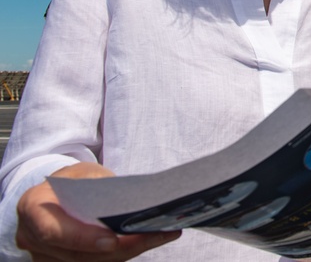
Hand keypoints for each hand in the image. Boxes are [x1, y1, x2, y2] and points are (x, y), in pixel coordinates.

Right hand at [15, 162, 180, 260]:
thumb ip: (99, 187)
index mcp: (32, 207)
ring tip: (162, 234)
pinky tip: (150, 239)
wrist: (57, 193)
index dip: (81, 238)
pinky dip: (124, 253)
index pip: (52, 230)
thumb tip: (132, 200)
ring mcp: (45, 256)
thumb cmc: (71, 181)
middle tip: (153, 234)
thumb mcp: (83, 173)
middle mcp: (32, 238)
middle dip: (119, 247)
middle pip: (77, 254)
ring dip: (128, 251)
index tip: (112, 240)